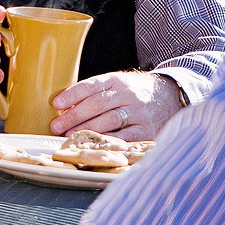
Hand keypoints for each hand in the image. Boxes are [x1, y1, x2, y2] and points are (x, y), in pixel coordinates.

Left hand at [49, 71, 184, 140]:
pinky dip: (109, 140)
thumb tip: (64, 107)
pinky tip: (95, 144)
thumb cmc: (133, 93)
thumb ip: (96, 92)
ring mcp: (139, 112)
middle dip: (74, 116)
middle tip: (56, 126)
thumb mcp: (117, 84)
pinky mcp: (147, 130)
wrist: (169, 96)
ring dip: (87, 128)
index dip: (73, 94)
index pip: (92, 85)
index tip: (56, 104)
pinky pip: (126, 137)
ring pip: (110, 120)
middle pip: (98, 104)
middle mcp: (129, 94)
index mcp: (118, 80)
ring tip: (69, 135)